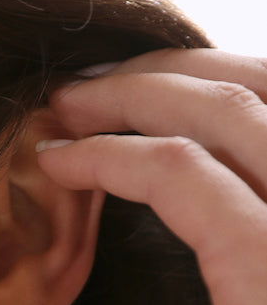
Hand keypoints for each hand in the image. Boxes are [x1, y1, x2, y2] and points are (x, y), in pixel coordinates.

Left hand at [38, 51, 266, 304]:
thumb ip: (258, 233)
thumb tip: (209, 197)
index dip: (207, 77)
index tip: (132, 90)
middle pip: (256, 82)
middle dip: (163, 71)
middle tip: (82, 86)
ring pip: (218, 109)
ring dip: (127, 96)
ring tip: (59, 109)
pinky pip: (178, 176)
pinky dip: (110, 157)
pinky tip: (61, 163)